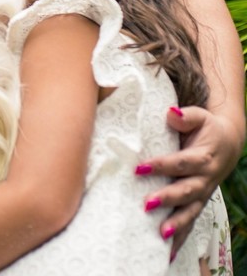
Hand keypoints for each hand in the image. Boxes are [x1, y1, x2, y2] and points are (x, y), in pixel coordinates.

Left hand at [137, 105, 244, 255]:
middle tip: (146, 204)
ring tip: (161, 233)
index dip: (162, 165)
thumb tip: (170, 114)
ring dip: (177, 223)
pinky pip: (191, 222)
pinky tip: (167, 253)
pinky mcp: (198, 202)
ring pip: (191, 211)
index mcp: (204, 157)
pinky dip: (181, 238)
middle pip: (187, 190)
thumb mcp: (200, 117)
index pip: (182, 162)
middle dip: (168, 198)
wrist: (228, 143)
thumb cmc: (206, 128)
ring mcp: (203, 193)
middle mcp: (205, 178)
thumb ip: (186, 117)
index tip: (140, 168)